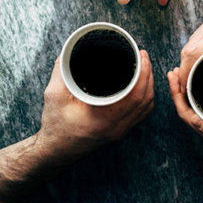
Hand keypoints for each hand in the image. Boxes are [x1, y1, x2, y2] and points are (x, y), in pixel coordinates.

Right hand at [38, 50, 154, 156]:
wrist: (56, 151)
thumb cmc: (54, 125)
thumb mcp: (54, 95)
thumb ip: (62, 71)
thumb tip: (69, 51)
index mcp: (104, 118)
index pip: (135, 95)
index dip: (144, 73)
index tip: (141, 55)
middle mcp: (116, 127)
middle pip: (145, 99)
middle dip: (149, 74)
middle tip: (143, 55)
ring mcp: (120, 131)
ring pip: (146, 107)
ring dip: (149, 85)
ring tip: (144, 66)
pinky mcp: (119, 131)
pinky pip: (140, 114)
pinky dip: (145, 98)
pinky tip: (141, 86)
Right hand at [177, 0, 202, 91]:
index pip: (194, 54)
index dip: (185, 72)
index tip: (184, 86)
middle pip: (188, 49)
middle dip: (183, 69)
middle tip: (186, 85)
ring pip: (190, 41)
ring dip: (187, 58)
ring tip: (190, 74)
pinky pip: (198, 35)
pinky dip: (194, 48)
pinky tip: (198, 58)